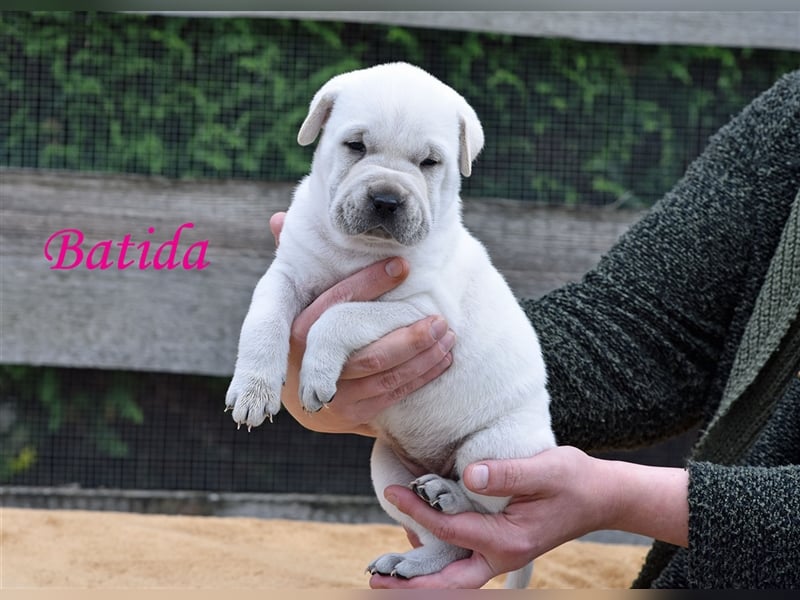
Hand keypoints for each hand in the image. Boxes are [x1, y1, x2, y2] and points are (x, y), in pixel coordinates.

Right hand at [269, 213, 455, 435]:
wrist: (306, 394)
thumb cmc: (310, 331)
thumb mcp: (296, 296)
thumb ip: (294, 260)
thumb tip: (280, 218)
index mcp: (296, 330)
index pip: (337, 303)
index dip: (371, 282)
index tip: (404, 265)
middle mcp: (309, 366)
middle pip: (366, 349)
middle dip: (409, 334)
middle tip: (441, 317)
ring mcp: (331, 395)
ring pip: (385, 374)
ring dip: (422, 355)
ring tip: (448, 333)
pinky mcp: (352, 414)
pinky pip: (393, 394)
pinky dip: (422, 376)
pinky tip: (443, 358)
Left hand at [370, 446, 688, 588]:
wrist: (600, 496)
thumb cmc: (573, 481)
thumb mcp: (546, 470)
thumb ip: (507, 473)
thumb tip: (469, 475)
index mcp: (509, 540)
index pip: (453, 530)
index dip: (420, 512)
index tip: (394, 493)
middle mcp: (501, 556)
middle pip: (449, 581)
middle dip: (412, 583)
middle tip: (376, 579)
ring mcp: (499, 556)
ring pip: (453, 577)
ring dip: (421, 575)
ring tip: (386, 573)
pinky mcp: (498, 547)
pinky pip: (462, 562)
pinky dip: (437, 560)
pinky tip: (417, 546)